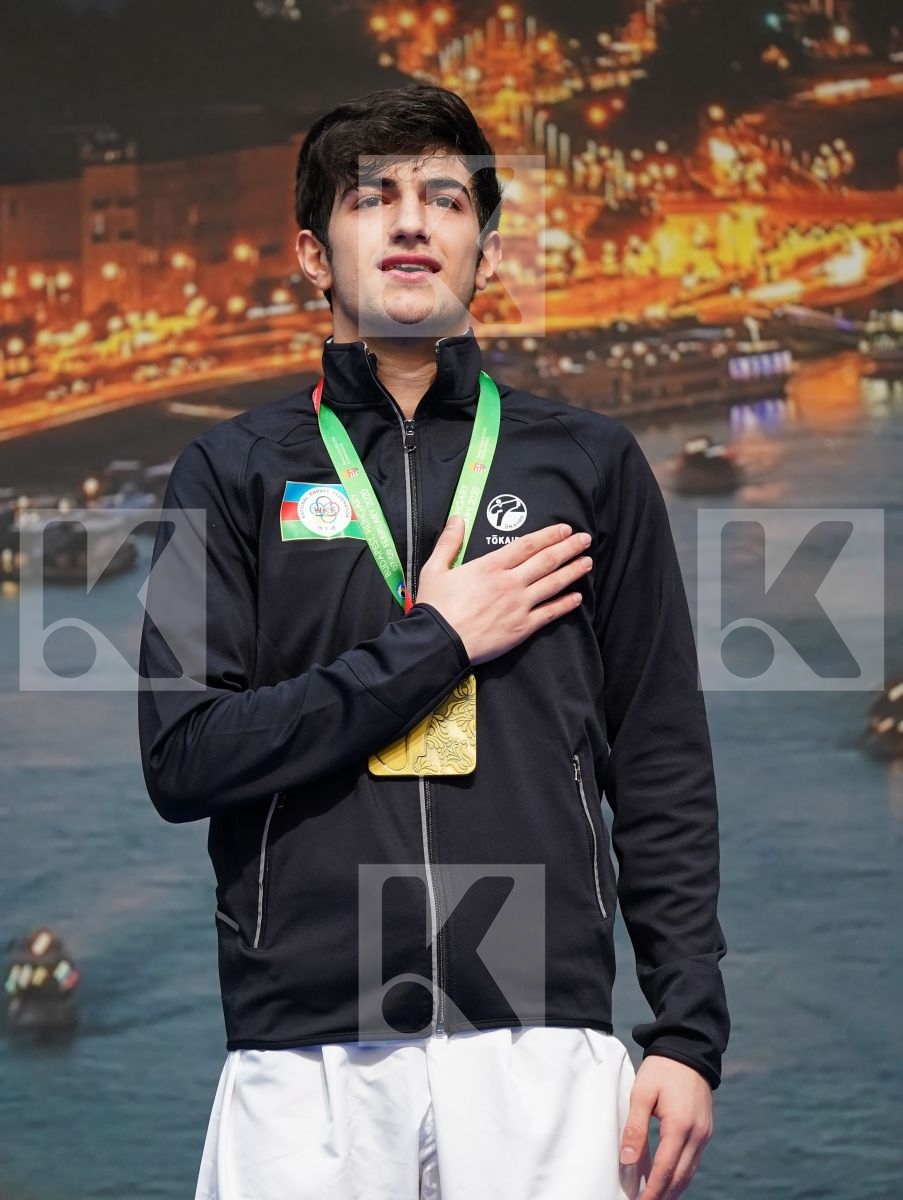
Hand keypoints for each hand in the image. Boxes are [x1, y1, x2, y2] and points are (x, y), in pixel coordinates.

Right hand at [413, 516, 592, 665]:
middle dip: (568, 548)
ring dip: (572, 571)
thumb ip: (449, 542)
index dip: (548, 535)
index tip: (564, 529)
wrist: (439, 642)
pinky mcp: (522, 627)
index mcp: (490, 566)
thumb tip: (457, 518)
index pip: (527, 545)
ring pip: (553, 584)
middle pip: (546, 560)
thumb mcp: (435, 569)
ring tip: (587, 562)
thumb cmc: (435, 606)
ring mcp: (519, 605)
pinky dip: (565, 604)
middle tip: (585, 540)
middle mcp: (510, 582)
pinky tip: (577, 597)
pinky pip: (549, 613)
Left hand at [619, 1056, 713, 1199]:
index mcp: (680, 1126)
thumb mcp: (642, 1093)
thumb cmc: (661, 1070)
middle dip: (663, 1194)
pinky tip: (668, 1179)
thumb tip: (627, 1160)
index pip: (665, 1169)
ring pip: (689, 1172)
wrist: (688, 1049)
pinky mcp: (706, 1130)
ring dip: (673, 1188)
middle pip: (680, 1177)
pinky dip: (681, 1174)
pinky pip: (694, 1160)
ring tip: (654, 1197)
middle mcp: (697, 1134)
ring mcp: (705, 1133)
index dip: (652, 1190)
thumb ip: (635, 1128)